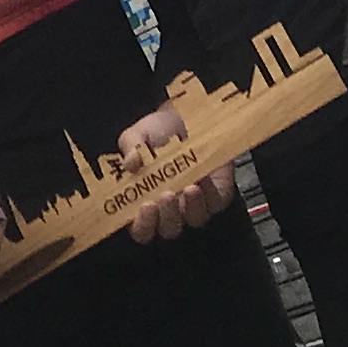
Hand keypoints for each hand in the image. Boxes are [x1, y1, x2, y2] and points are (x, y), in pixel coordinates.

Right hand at [116, 105, 233, 238]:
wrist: (186, 116)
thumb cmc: (157, 131)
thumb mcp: (137, 135)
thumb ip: (131, 148)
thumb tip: (129, 163)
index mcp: (144, 203)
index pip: (142, 229)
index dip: (143, 225)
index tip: (144, 206)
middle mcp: (170, 210)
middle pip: (169, 229)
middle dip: (168, 216)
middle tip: (166, 194)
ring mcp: (195, 204)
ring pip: (195, 220)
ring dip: (192, 208)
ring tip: (190, 186)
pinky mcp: (217, 195)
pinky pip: (215, 203)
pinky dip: (210, 194)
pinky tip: (204, 177)